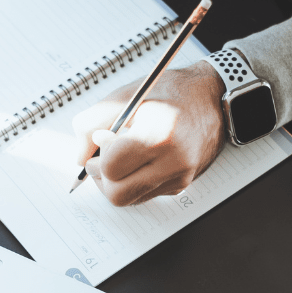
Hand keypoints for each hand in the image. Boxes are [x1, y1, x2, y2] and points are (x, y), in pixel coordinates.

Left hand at [73, 61, 225, 205]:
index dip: (97, 157)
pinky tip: (139, 161)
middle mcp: (174, 161)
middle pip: (118, 195)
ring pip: (130, 200)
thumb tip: (79, 156)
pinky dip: (134, 182)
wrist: (213, 98)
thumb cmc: (169, 93)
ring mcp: (180, 177)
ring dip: (117, 182)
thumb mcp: (124, 96)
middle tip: (100, 159)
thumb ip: (91, 123)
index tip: (100, 141)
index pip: (111, 168)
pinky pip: (145, 195)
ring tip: (121, 157)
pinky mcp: (182, 185)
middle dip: (102, 179)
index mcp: (158, 134)